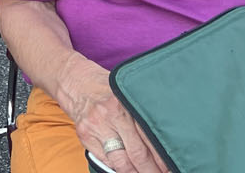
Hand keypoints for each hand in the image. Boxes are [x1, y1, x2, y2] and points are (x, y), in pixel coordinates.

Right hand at [55, 53, 169, 172]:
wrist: (72, 80)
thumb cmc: (104, 86)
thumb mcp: (124, 92)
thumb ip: (139, 112)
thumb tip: (161, 138)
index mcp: (124, 102)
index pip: (149, 136)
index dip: (162, 156)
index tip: (172, 165)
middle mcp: (110, 116)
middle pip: (138, 153)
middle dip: (152, 170)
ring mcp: (96, 128)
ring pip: (122, 162)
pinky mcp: (85, 137)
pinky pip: (106, 161)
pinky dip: (120, 169)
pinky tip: (130, 170)